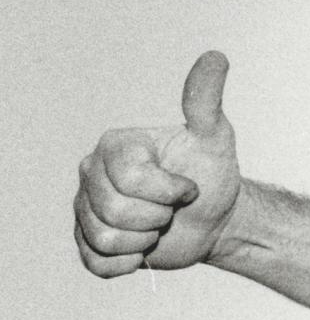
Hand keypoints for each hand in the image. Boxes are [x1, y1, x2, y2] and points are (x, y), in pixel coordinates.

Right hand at [74, 51, 241, 276]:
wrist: (214, 219)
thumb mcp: (215, 138)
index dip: (169, 191)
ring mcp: (85, 209)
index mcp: (114, 146)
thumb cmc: (213, 175)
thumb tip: (216, 56)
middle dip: (158, 216)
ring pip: (106, 238)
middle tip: (172, 208)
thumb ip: (206, 101)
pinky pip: (98, 262)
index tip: (187, 187)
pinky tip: (144, 248)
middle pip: (115, 211)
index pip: (130, 179)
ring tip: (159, 225)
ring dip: (146, 240)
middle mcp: (90, 173)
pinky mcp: (88, 243)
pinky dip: (129, 263)